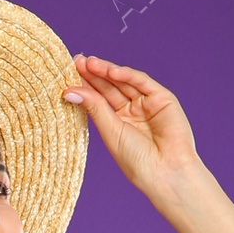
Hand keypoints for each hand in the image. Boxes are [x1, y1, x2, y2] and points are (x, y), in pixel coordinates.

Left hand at [62, 55, 203, 202]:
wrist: (165, 171)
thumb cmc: (137, 160)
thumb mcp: (111, 132)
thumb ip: (94, 108)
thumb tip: (69, 91)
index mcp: (117, 123)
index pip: (98, 99)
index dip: (85, 85)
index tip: (68, 72)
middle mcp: (132, 111)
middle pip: (109, 87)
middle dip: (94, 74)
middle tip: (77, 61)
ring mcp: (147, 103)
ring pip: (124, 82)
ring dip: (107, 71)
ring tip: (89, 63)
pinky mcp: (162, 98)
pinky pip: (142, 82)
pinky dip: (127, 75)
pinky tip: (111, 71)